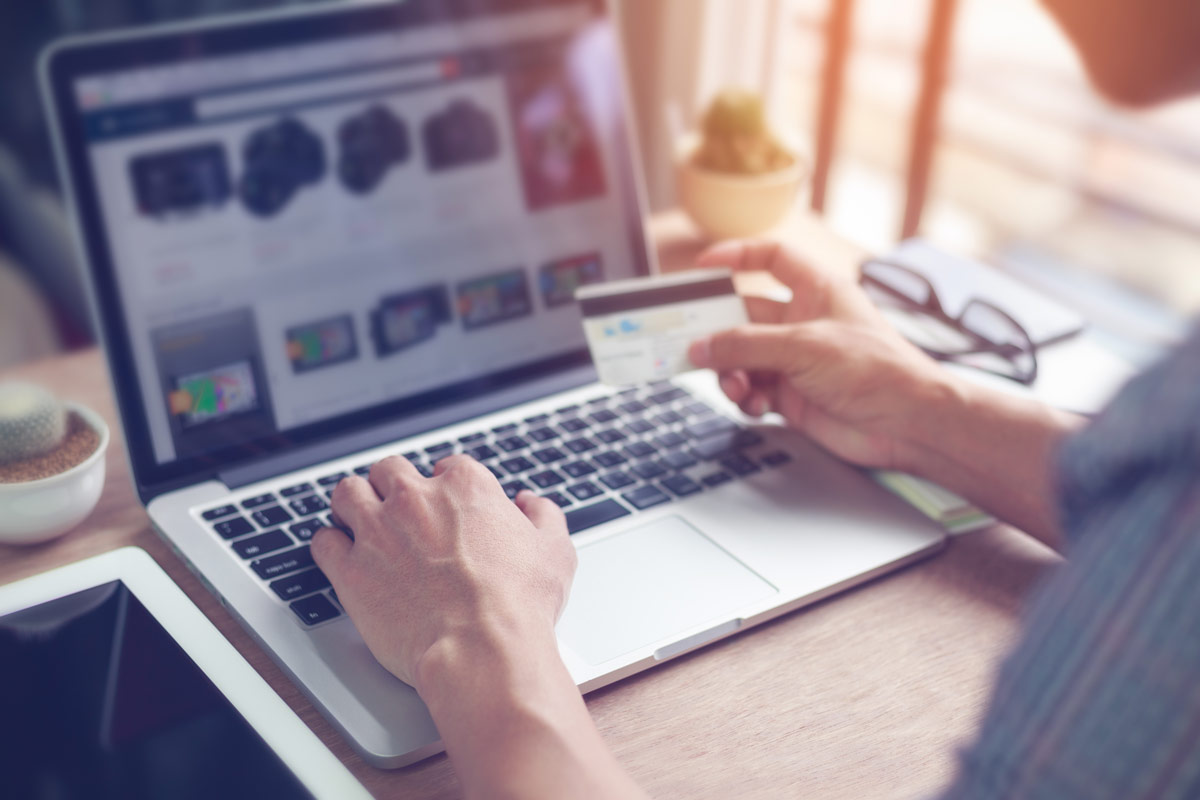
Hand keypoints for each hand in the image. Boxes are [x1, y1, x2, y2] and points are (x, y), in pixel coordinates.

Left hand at [310, 455, 576, 690]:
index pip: (446, 468)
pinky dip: (329, 545)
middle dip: (392, 486)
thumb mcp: (554, 551)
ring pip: (347, 494)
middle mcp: (415, 498)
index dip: (445, 487)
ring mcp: (378, 531)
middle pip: (389, 470)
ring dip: (352, 504)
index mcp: (465, 486)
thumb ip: (543, 516)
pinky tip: (339, 554)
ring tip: (357, 518)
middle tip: (397, 508)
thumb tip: (531, 504)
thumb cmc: (519, 604)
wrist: (482, 649)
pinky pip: (322, 542)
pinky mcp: (350, 569)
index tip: (446, 506)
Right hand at [688, 240, 956, 471]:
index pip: (772, 258)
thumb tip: (701, 346)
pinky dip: (746, 398)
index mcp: (816, 290)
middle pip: (744, 315)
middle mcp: (803, 322)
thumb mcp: (803, 347)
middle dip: (720, 332)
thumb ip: (746, 345)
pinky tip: (755, 405)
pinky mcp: (792, 395)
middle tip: (692, 343)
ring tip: (734, 386)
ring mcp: (795, 360)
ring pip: (742, 358)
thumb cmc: (876, 370)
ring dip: (730, 372)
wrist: (906, 424)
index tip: (704, 266)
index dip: (738, 255)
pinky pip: (752, 390)